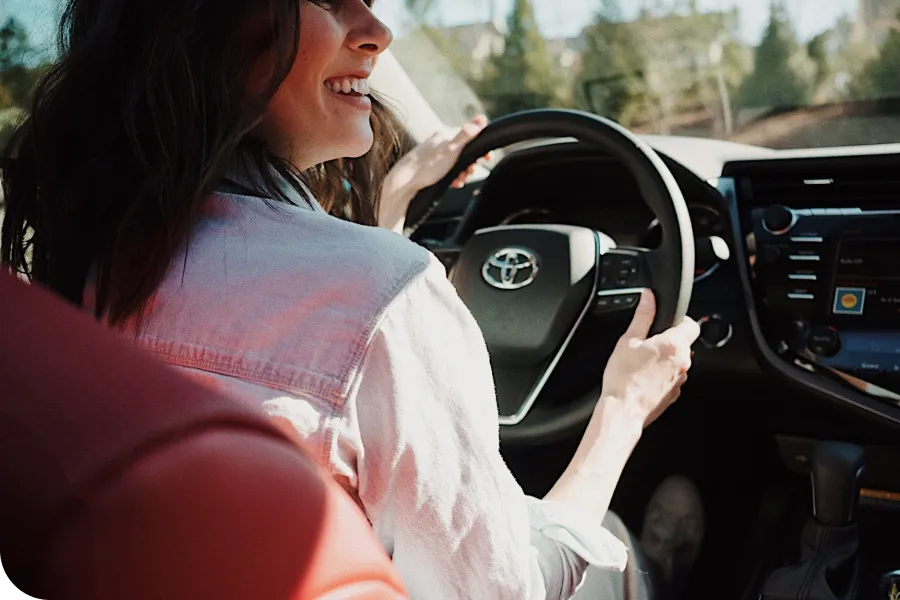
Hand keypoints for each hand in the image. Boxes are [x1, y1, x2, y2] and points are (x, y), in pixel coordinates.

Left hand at [379, 114, 489, 232]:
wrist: (404, 182)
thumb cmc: (427, 166)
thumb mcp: (451, 149)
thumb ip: (467, 135)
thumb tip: (482, 118)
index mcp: (446, 135)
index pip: (470, 135)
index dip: (480, 147)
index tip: (488, 158)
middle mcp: (440, 142)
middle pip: (464, 151)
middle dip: (470, 163)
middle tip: (469, 172)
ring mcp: (435, 155)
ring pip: (457, 162)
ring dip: (463, 172)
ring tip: (460, 179)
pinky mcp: (431, 167)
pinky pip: (448, 171)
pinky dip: (454, 177)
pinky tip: (453, 183)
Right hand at [600, 290, 699, 427]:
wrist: (623, 410)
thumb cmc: (623, 378)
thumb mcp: (628, 340)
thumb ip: (643, 316)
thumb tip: (648, 297)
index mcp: (674, 345)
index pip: (692, 324)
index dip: (681, 320)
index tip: (667, 322)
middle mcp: (683, 362)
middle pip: (684, 344)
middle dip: (668, 341)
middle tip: (646, 344)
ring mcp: (680, 380)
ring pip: (678, 362)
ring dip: (666, 359)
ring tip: (642, 364)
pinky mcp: (674, 394)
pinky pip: (672, 378)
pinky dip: (662, 376)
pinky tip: (644, 378)